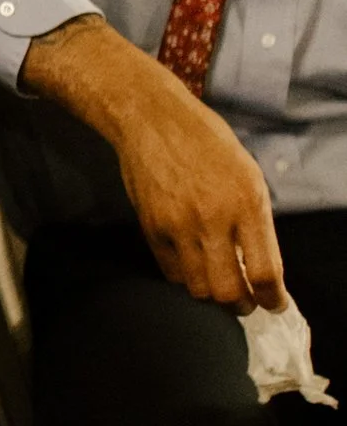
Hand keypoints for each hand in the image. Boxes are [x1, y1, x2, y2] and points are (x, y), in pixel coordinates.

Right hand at [23, 13, 282, 306]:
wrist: (152, 120)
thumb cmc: (207, 142)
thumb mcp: (248, 175)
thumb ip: (256, 221)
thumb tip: (262, 266)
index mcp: (247, 202)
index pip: (264, 272)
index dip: (271, 298)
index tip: (273, 303)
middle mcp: (213, 219)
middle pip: (228, 291)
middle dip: (241, 305)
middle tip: (245, 302)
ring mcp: (178, 226)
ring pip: (198, 289)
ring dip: (212, 295)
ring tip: (219, 287)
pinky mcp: (151, 229)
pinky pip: (172, 272)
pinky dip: (187, 278)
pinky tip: (194, 268)